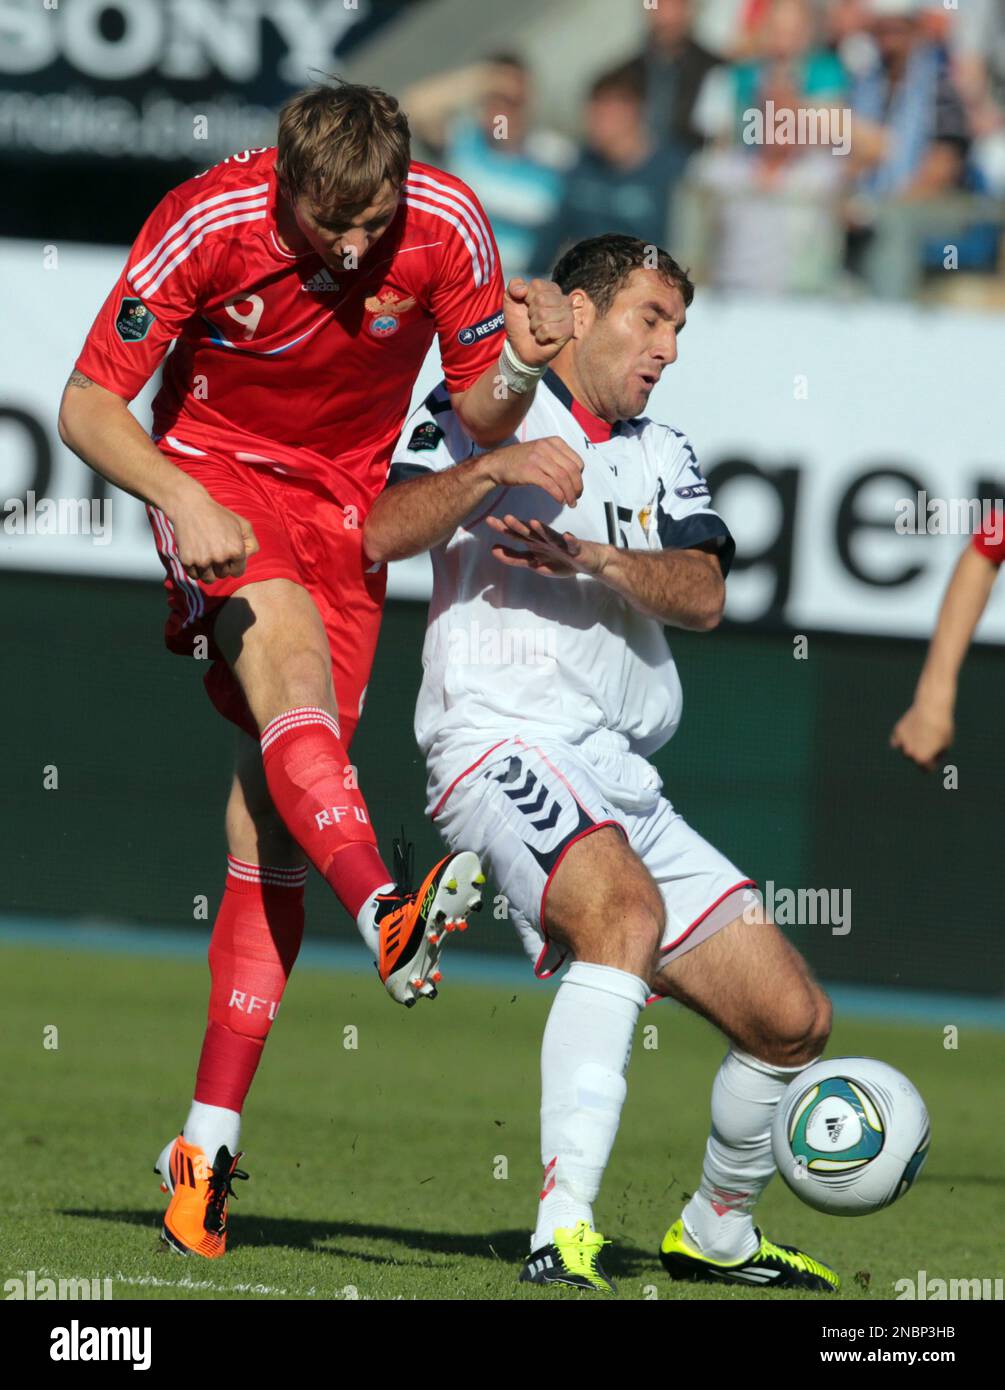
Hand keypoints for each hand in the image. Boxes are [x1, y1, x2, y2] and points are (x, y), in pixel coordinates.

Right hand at [170, 488, 259, 582]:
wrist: (191, 506)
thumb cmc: (219, 516)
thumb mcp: (243, 525)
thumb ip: (252, 544)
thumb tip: (248, 559)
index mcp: (236, 550)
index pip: (238, 572)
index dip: (233, 564)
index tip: (227, 555)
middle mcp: (220, 557)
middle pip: (223, 575)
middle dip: (221, 566)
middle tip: (215, 551)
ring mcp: (203, 560)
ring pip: (209, 579)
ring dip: (208, 571)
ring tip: (206, 557)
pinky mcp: (187, 560)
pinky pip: (194, 576)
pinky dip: (195, 570)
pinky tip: (196, 556)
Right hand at [481, 437, 583, 506]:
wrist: (496, 463)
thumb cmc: (520, 460)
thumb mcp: (541, 451)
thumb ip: (557, 458)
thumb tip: (575, 474)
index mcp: (553, 442)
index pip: (577, 461)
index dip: (580, 477)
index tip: (576, 487)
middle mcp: (547, 447)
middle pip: (572, 470)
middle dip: (577, 487)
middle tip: (576, 498)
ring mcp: (538, 458)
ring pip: (563, 478)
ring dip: (570, 494)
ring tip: (570, 503)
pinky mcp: (530, 471)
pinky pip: (551, 485)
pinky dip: (559, 495)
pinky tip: (560, 501)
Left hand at [486, 514, 607, 577]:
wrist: (587, 561)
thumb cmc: (560, 560)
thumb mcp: (534, 563)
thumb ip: (514, 558)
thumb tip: (492, 550)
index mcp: (535, 542)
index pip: (517, 534)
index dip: (504, 529)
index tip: (489, 520)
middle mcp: (546, 539)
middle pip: (530, 532)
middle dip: (519, 526)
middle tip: (506, 518)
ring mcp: (561, 543)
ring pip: (550, 535)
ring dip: (542, 529)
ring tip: (533, 523)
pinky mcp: (576, 548)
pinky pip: (573, 544)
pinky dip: (569, 540)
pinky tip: (566, 536)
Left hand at [503, 277, 574, 367]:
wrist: (520, 347)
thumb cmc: (519, 322)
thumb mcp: (511, 300)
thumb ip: (513, 286)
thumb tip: (522, 289)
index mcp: (553, 290)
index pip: (537, 285)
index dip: (526, 297)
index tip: (527, 306)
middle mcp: (564, 301)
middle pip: (541, 299)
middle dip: (531, 313)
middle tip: (533, 320)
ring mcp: (568, 316)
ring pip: (543, 315)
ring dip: (534, 325)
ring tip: (538, 329)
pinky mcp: (568, 331)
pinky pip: (547, 329)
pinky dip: (539, 335)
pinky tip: (543, 338)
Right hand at [889, 700, 953, 771]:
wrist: (932, 708)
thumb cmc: (942, 727)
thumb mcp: (947, 743)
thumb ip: (937, 754)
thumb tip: (932, 757)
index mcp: (923, 759)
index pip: (927, 769)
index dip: (934, 762)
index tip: (939, 752)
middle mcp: (910, 754)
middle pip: (916, 760)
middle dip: (922, 754)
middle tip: (931, 741)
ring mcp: (902, 743)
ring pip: (906, 751)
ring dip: (912, 747)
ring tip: (923, 735)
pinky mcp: (897, 732)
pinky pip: (897, 741)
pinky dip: (901, 740)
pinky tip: (910, 733)